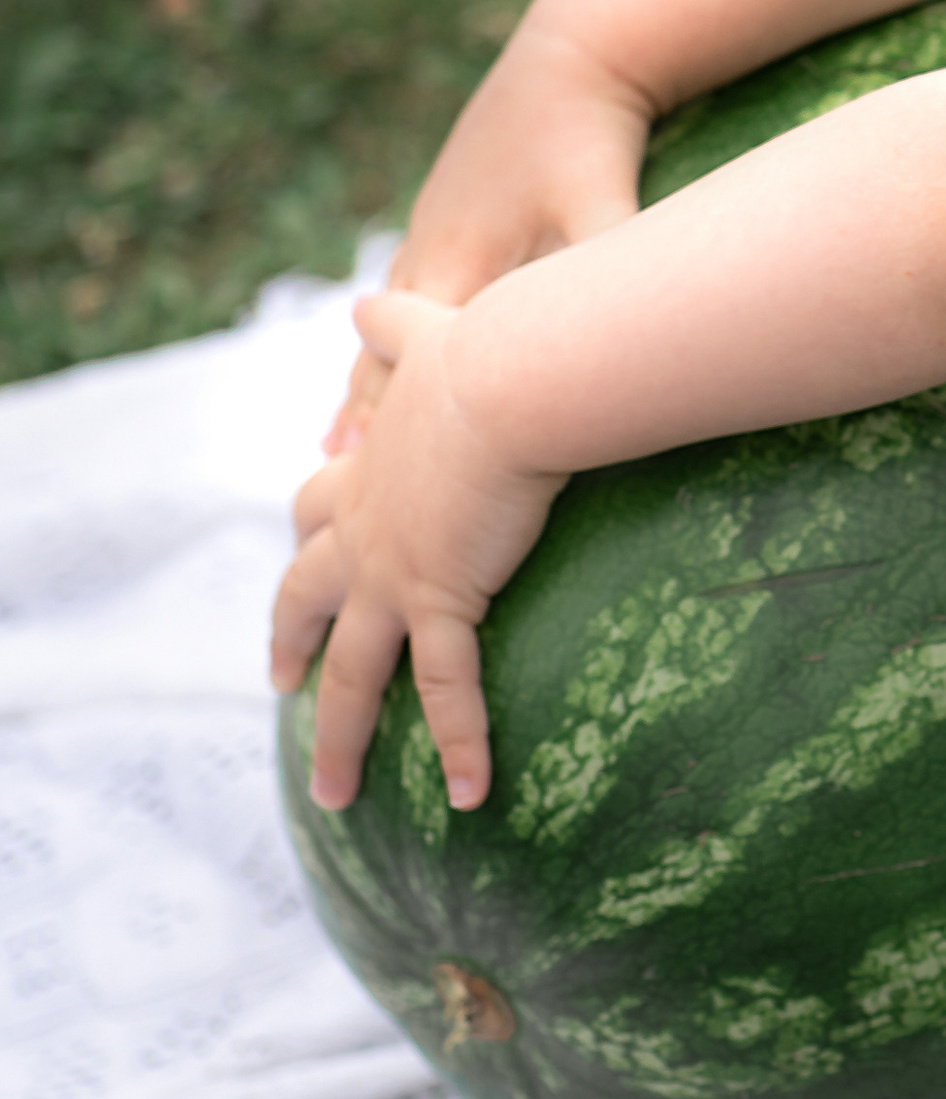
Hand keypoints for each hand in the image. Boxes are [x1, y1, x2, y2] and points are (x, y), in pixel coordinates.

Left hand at [277, 282, 569, 813]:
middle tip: (283, 682)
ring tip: (334, 796)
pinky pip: (446, 688)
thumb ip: (392, 322)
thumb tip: (361, 300)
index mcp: (368, 474)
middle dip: (292, 640)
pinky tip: (469, 797)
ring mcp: (395, 573)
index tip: (310, 543)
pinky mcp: (441, 597)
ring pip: (355, 673)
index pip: (317, 511)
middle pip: (306, 599)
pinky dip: (459, 744)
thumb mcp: (427, 331)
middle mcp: (366, 531)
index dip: (311, 531)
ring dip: (343, 738)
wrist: (508, 379)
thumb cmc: (484, 351)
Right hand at [325, 12, 650, 458]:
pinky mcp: (448, 204)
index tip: (363, 481)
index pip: (413, 362)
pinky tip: (372, 344)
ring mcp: (435, 224)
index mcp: (464, 259)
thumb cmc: (592, 134)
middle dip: (362, 417)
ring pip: (385, 321)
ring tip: (335, 442)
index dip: (389, 423)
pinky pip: (406, 283)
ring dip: (364, 379)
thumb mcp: (601, 210)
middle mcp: (435, 246)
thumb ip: (603, 277)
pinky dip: (384, 331)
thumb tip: (631, 339)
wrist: (574, 48)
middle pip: (384, 350)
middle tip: (330, 483)